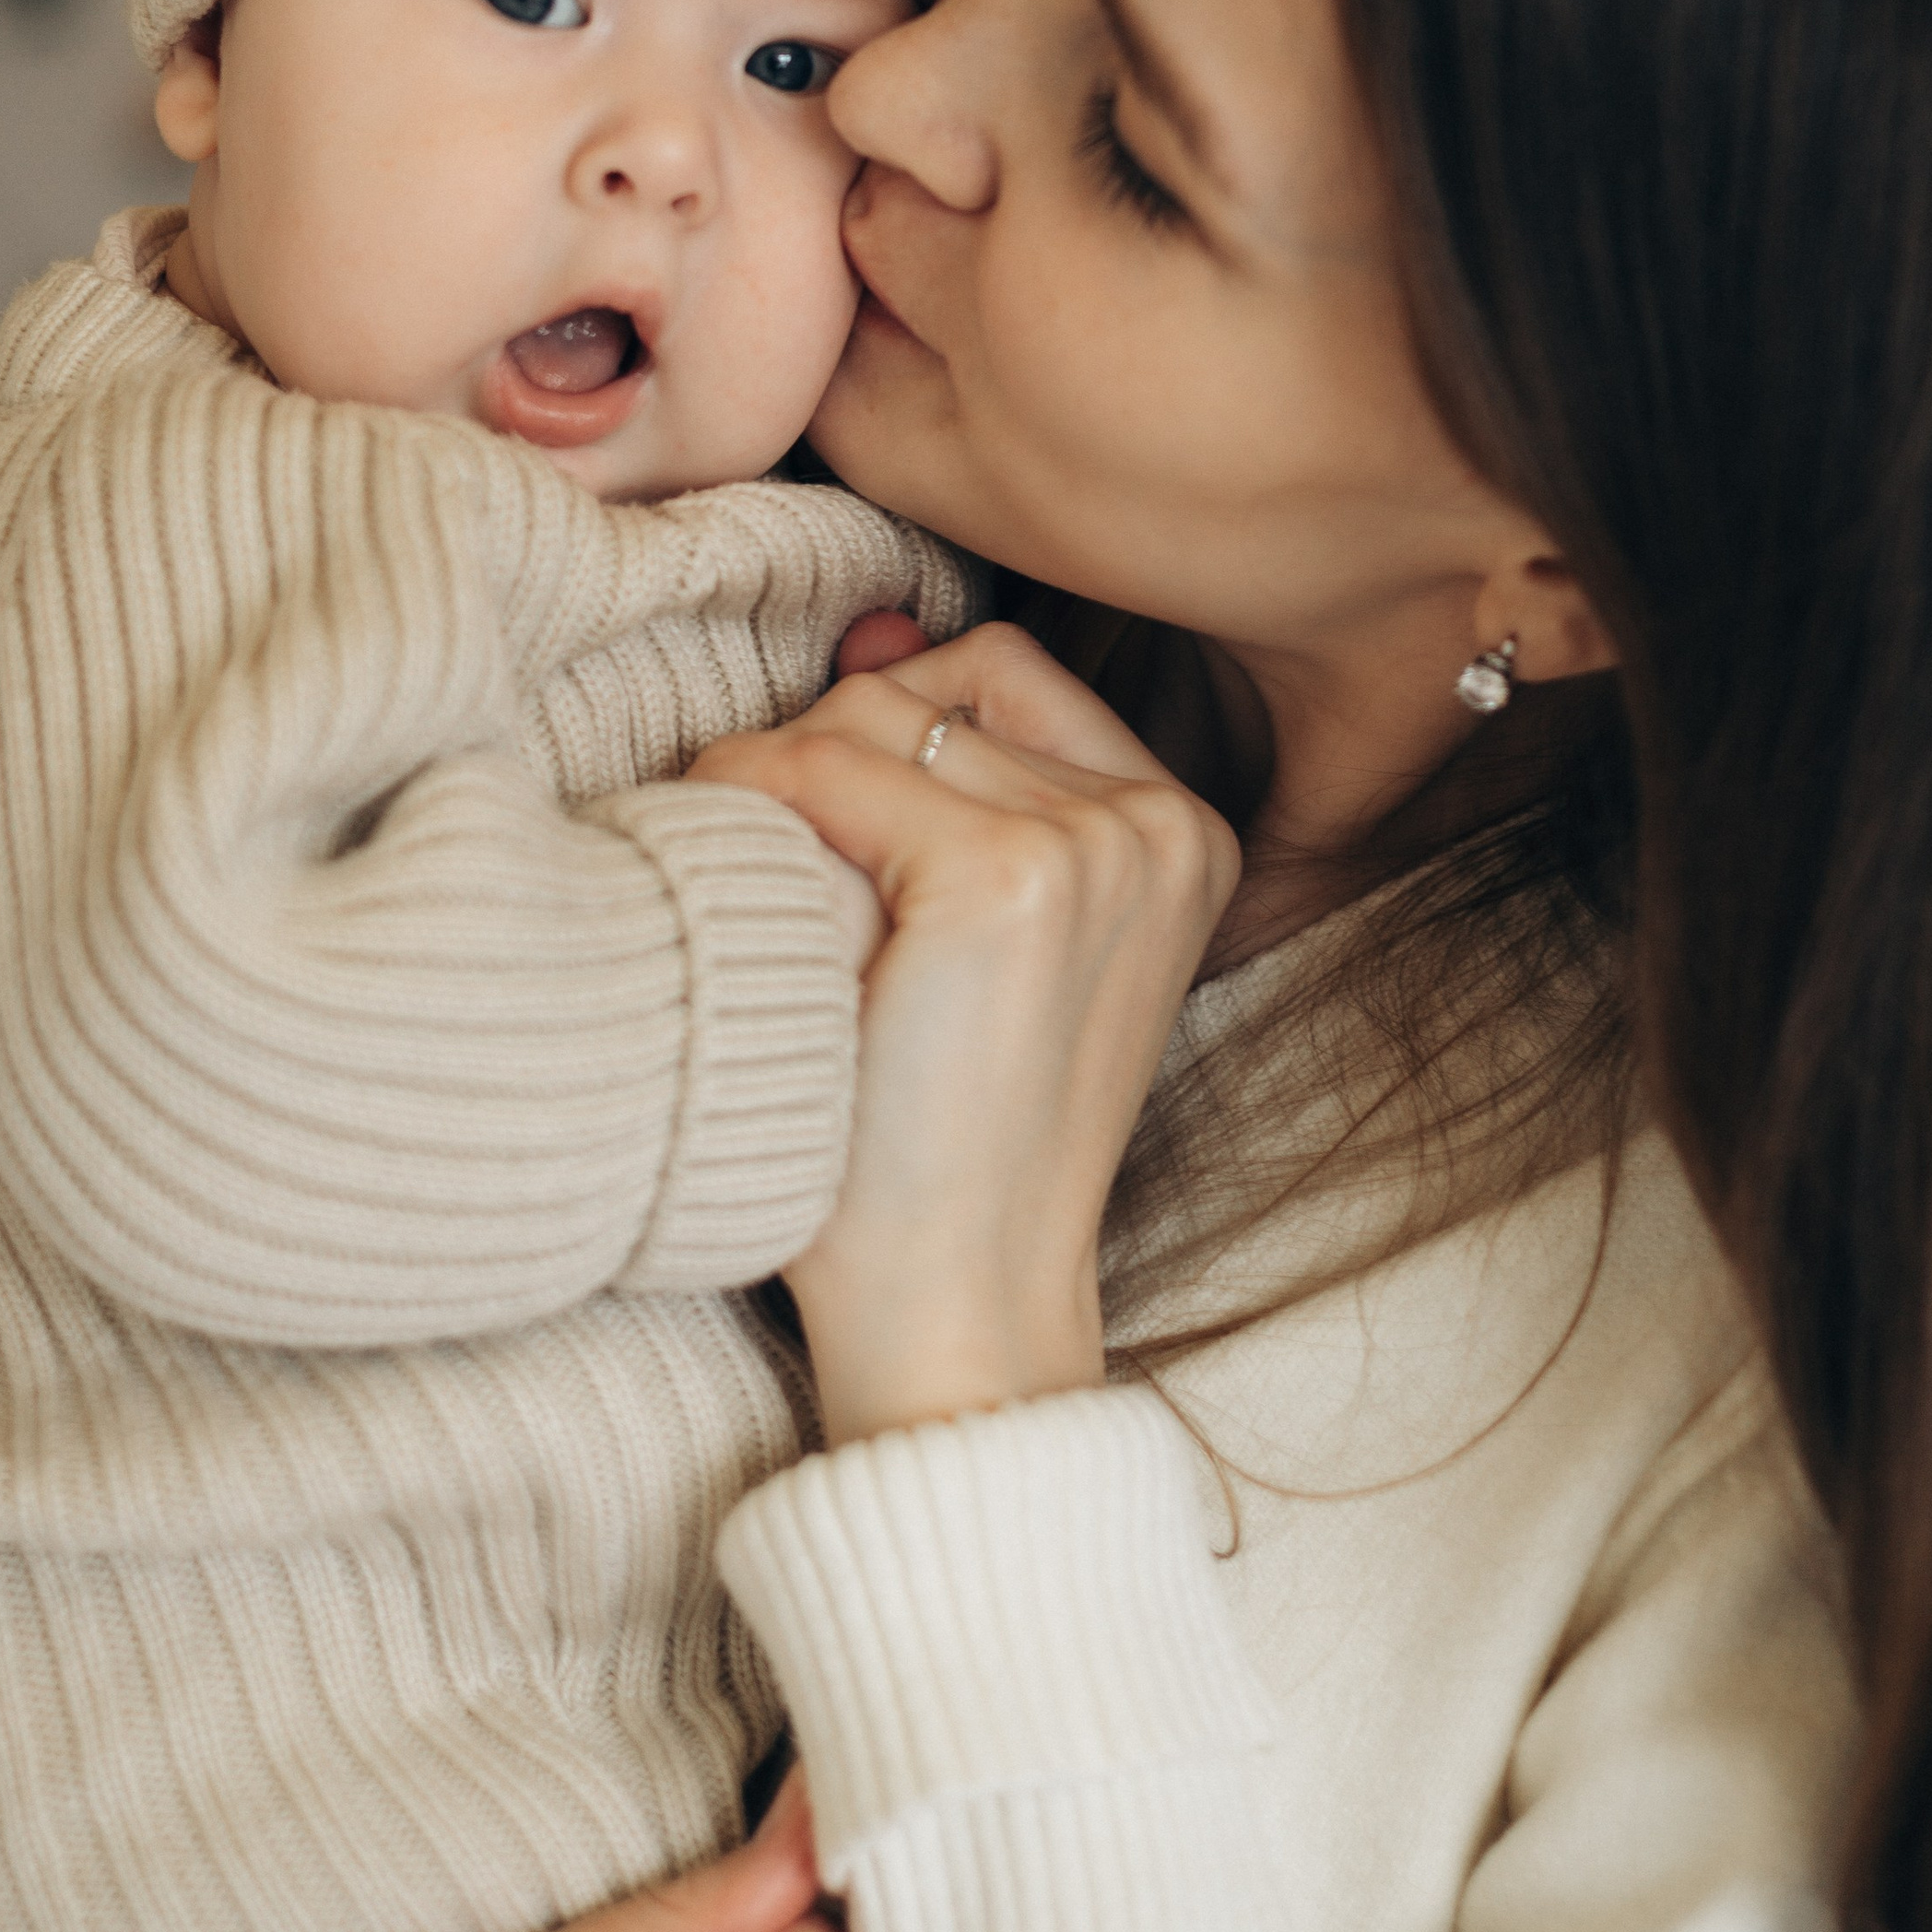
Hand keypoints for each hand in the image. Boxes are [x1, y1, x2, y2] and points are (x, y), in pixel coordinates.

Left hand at [687, 623, 1238, 1440]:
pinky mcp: (1005, 880)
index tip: (838, 851)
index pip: (998, 673)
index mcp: (1183, 831)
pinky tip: (747, 917)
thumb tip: (867, 627)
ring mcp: (1094, 846)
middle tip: (792, 900)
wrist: (958, 1303)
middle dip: (826, 768)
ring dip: (780, 798)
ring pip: (865, 719)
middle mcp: (1160, 822)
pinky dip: (748, 819)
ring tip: (775, 922)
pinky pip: (816, 773)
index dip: (887, 738)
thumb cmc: (945, 1138)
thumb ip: (957, 781)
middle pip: (925, 689)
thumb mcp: (988, 941)